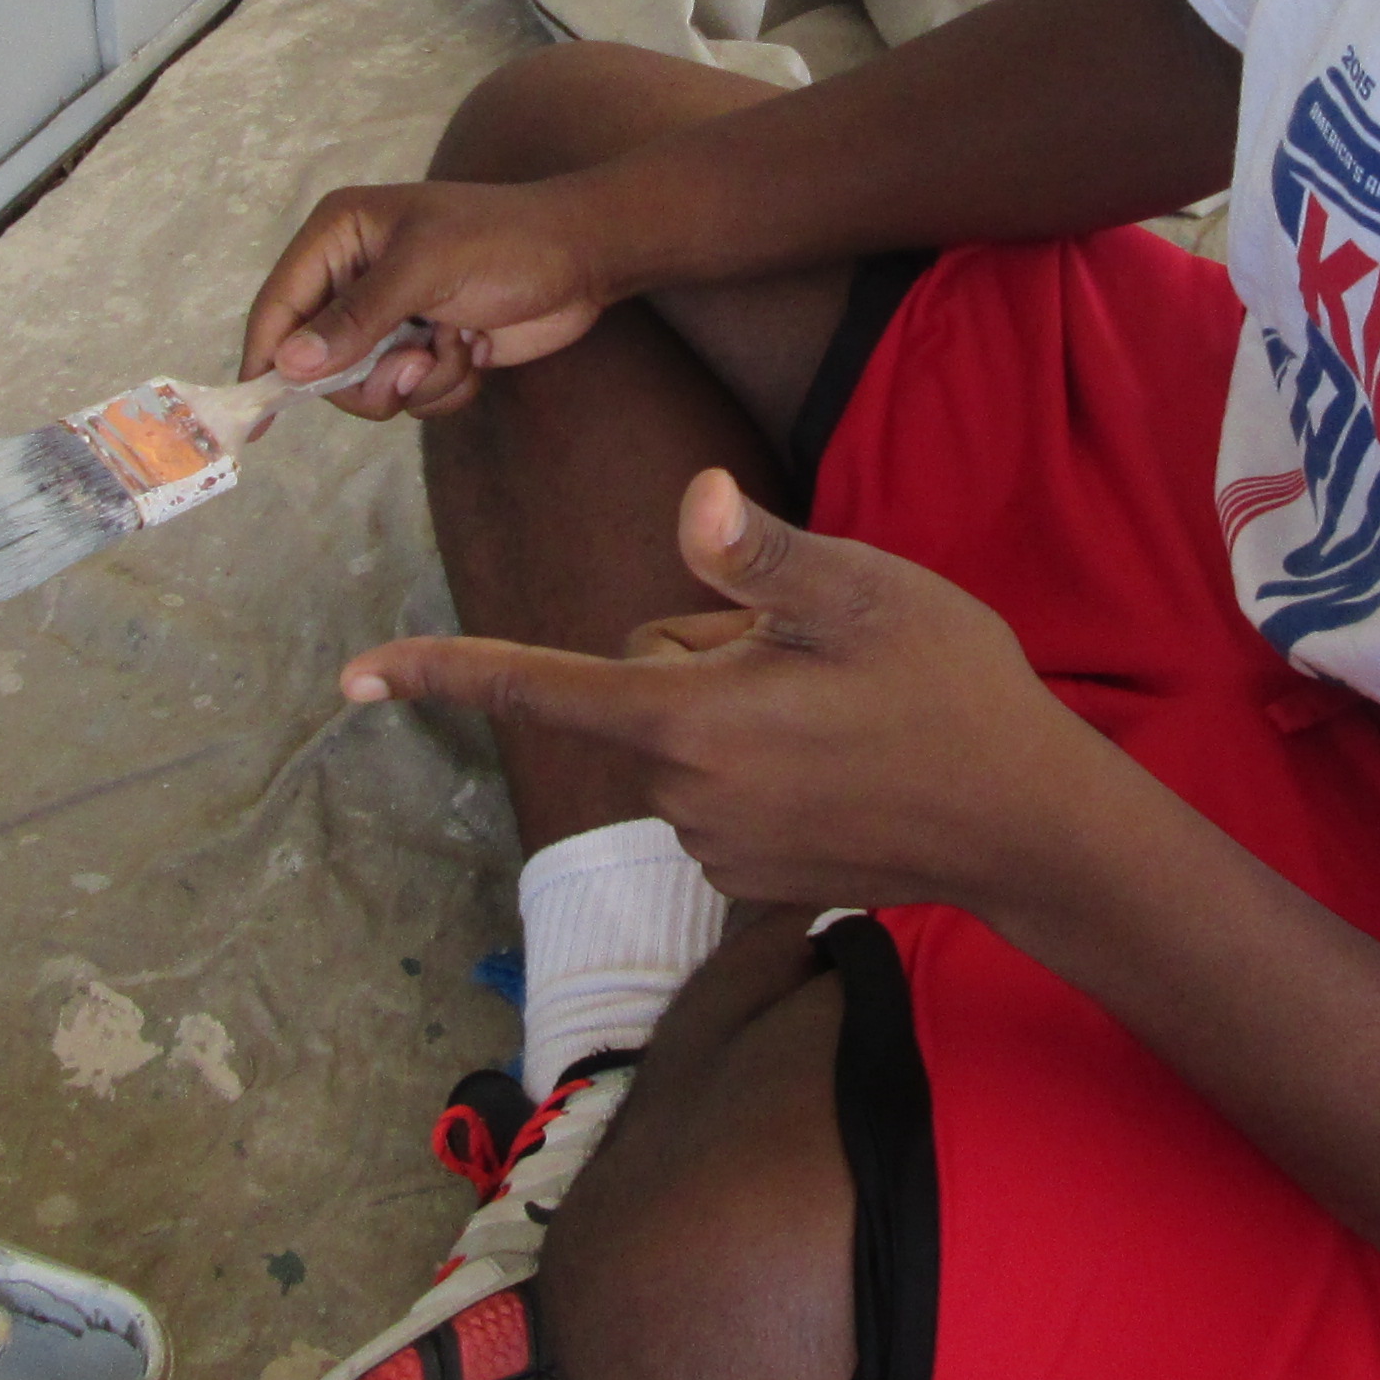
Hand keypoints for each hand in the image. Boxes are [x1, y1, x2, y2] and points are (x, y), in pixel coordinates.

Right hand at [239, 174, 624, 419]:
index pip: (280, 306)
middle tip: (413, 365)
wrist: (586, 259)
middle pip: (319, 362)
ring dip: (418, 381)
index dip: (265, 360)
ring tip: (457, 343)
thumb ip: (356, 318)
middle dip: (369, 378)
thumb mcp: (425, 271)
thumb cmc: (505, 241)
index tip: (256, 419)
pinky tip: (478, 350)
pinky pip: (411, 397)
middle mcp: (357, 277)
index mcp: (340, 236)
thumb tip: (289, 364)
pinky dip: (446, 387)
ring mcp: (393, 316)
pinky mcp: (429, 348)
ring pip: (367, 388)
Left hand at [340, 471, 1133, 912]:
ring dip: (735, 712)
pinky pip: (717, 794)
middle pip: (636, 687)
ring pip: (681, 740)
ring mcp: (714, 848)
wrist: (1028, 826)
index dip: (440, 674)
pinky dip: (761, 767)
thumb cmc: (952, 690)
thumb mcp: (865, 592)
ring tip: (841, 712)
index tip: (351, 677)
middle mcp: (684, 795)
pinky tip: (844, 763)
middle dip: (699, 654)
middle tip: (813, 655)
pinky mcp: (748, 880)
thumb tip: (692, 500)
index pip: (539, 688)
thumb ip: (761, 555)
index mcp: (693, 718)